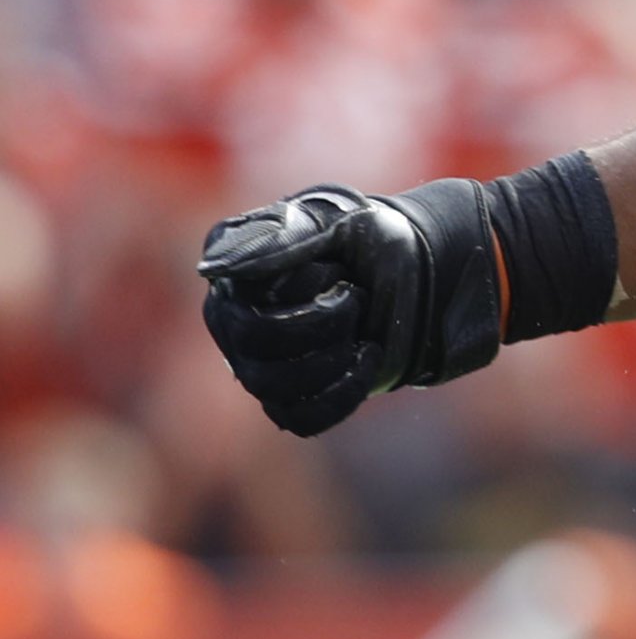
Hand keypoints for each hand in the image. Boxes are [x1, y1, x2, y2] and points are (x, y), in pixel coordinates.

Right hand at [198, 181, 502, 436]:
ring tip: (364, 333)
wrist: (422, 271)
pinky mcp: (294, 397)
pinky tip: (367, 360)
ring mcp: (260, 363)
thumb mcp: (337, 219)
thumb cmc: (373, 238)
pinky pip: (300, 419)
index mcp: (235, 277)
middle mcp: (234, 322)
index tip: (339, 267)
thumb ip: (277, 237)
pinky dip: (340, 396)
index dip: (299, 290)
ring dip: (331, 361)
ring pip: (272, 388)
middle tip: (357, 298)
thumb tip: (210, 270)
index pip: (240, 299)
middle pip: (254, 348)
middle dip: (320, 325)